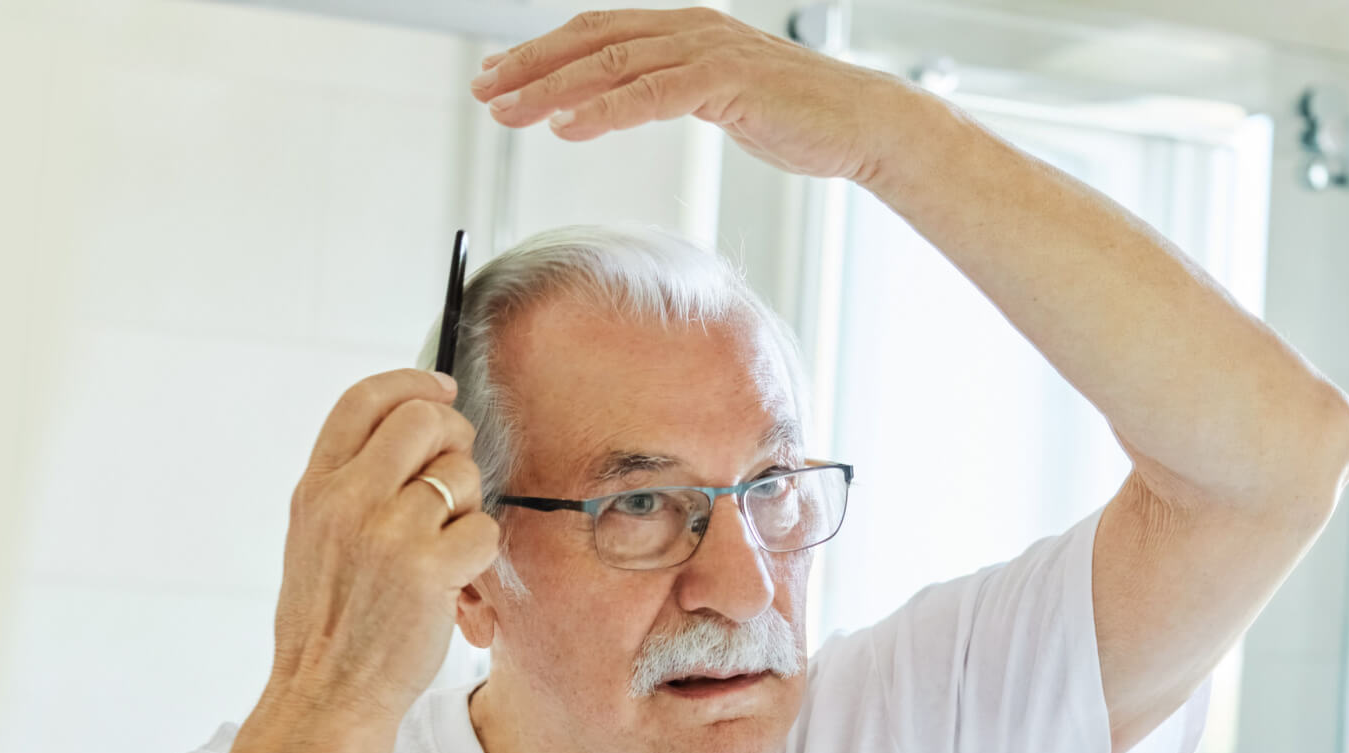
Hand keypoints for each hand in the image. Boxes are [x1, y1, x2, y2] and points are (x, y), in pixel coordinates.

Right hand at [267, 369, 502, 723]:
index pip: (364, 399)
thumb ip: (352, 483)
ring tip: (444, 547)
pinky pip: (484, 527)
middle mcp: (348, 500)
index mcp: (316, 488)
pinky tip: (456, 580)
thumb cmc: (331, 620)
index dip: (413, 383)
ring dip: (469, 507)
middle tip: (457, 474)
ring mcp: (388, 532)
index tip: (441, 389)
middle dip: (455, 437)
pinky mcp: (428, 568)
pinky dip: (480, 553)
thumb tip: (413, 431)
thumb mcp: (316, 536)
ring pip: (462, 475)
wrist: (327, 693)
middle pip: (424, 420)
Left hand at [470, 8, 911, 183]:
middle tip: (485, 90)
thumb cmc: (800, 118)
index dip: (541, 52)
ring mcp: (709, 50)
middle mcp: (690, 29)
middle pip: (591, 40)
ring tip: (510, 112)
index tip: (498, 75)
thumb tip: (634, 102)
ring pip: (611, 63)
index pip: (597, 34)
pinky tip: (569, 127)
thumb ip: (677, 92)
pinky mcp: (727, 82)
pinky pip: (652, 94)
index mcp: (685, 31)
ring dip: (551, 88)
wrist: (863, 124)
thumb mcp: (724, 98)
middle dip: (530, 65)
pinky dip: (604, 110)